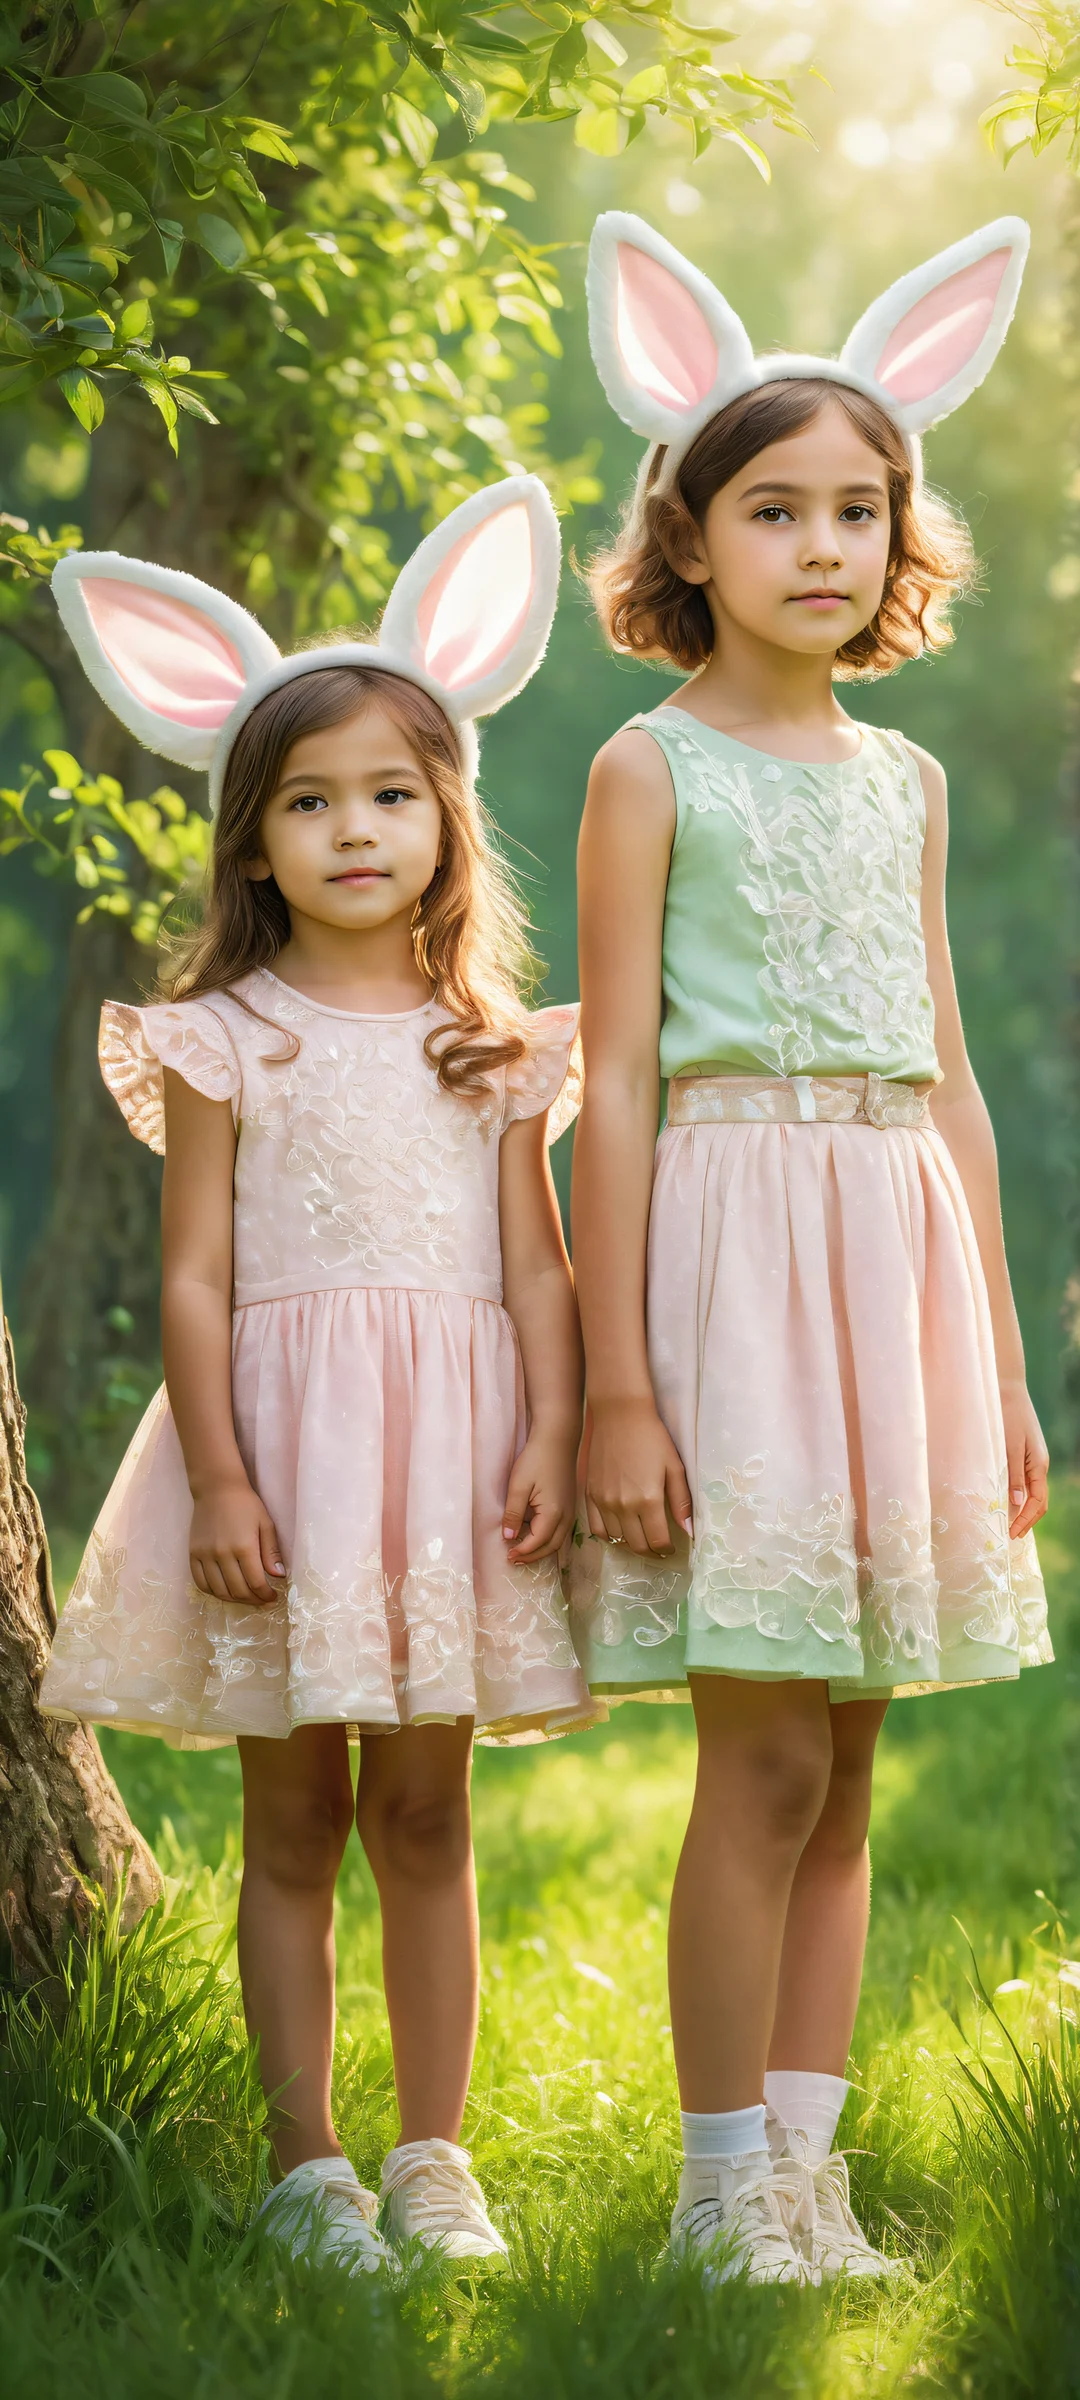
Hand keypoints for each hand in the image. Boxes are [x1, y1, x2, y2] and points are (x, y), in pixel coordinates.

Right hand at [189, 1479, 286, 1604]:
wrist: (217, 1488)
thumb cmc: (246, 1504)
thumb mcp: (265, 1524)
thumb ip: (271, 1552)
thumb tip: (279, 1576)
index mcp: (244, 1547)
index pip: (255, 1583)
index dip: (265, 1596)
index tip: (272, 1598)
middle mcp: (222, 1554)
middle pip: (237, 1591)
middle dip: (253, 1600)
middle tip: (261, 1600)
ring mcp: (205, 1555)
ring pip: (219, 1591)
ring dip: (234, 1600)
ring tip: (245, 1597)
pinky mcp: (193, 1554)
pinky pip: (200, 1583)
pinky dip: (213, 1592)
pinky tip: (225, 1591)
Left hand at [502, 1427, 577, 1563]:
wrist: (557, 1439)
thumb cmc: (536, 1459)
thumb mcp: (518, 1485)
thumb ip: (513, 1513)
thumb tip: (508, 1537)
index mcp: (553, 1513)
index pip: (538, 1542)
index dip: (522, 1551)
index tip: (508, 1555)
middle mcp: (566, 1516)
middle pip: (551, 1547)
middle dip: (533, 1556)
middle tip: (514, 1559)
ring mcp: (570, 1510)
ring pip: (558, 1540)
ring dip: (541, 1549)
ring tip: (522, 1551)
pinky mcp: (570, 1504)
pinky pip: (561, 1530)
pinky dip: (548, 1538)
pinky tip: (534, 1534)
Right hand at [584, 1396, 691, 1556]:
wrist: (620, 1415)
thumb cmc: (652, 1438)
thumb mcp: (674, 1467)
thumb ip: (681, 1502)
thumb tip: (689, 1531)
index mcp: (648, 1500)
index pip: (658, 1541)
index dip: (667, 1550)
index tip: (671, 1547)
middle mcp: (623, 1505)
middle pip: (637, 1545)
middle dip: (651, 1552)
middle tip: (658, 1548)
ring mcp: (603, 1501)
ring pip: (617, 1540)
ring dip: (631, 1545)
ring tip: (641, 1540)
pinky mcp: (590, 1494)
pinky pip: (597, 1528)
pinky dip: (609, 1536)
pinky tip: (620, 1532)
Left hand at [999, 1379, 1048, 1539]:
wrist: (1005, 1389)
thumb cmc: (1006, 1415)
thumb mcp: (1008, 1447)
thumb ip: (1012, 1475)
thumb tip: (1016, 1504)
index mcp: (1038, 1465)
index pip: (1037, 1502)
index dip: (1026, 1520)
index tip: (1012, 1534)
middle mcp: (1038, 1465)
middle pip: (1038, 1501)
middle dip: (1027, 1520)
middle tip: (1011, 1536)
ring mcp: (1031, 1460)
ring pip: (1031, 1493)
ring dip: (1023, 1510)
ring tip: (1009, 1526)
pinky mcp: (1022, 1454)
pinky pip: (1024, 1482)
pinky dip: (1018, 1497)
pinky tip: (1007, 1503)